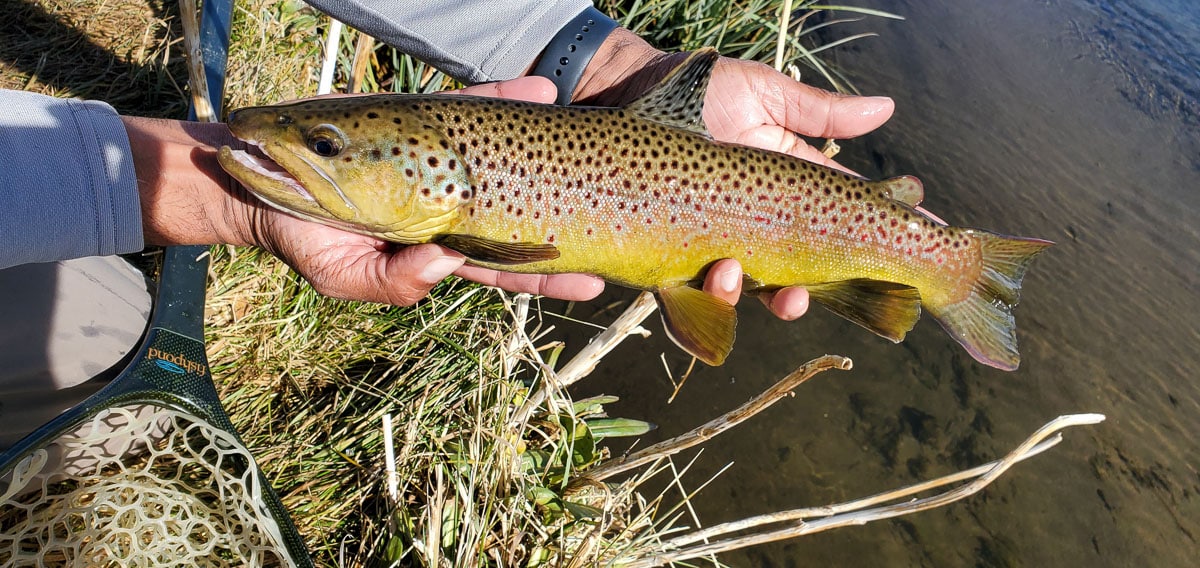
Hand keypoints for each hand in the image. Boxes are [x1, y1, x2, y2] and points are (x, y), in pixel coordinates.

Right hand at [239, 78, 608, 304]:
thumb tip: (445, 262)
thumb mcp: (346, 278)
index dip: (545, 277)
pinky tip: (538, 90)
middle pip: (519, 218)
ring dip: (545, 151)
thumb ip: (397, 281)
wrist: (262, 180)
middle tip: (619, 224)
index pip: (503, 267)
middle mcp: (449, 207)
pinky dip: (500, 100)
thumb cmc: (305, 240)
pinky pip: (468, 111)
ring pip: (503, 160)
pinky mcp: (420, 124)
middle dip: (566, 222)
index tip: (591, 281)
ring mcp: (439, 164)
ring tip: (592, 141)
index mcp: (438, 250)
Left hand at [573, 30, 896, 318]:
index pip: (844, 220)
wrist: (628, 87)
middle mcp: (758, 224)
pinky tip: (709, 277)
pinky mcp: (673, 253)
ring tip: (734, 271)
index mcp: (788, 189)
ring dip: (754, 297)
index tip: (924, 253)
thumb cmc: (700, 91)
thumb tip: (887, 109)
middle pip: (800, 274)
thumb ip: (820, 111)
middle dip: (809, 294)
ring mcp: (717, 241)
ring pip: (748, 293)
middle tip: (802, 293)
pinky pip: (691, 294)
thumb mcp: (766, 95)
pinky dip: (704, 301)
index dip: (884, 239)